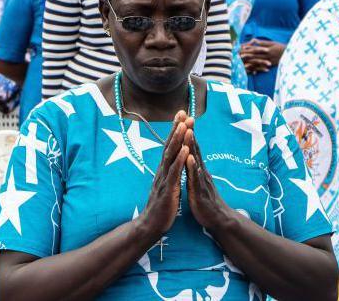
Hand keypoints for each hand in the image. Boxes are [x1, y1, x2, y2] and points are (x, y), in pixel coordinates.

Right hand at [137, 111, 190, 240]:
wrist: (151, 225)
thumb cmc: (161, 206)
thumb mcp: (167, 185)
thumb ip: (169, 172)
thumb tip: (173, 160)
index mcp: (164, 169)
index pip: (170, 146)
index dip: (176, 130)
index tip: (182, 115)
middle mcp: (162, 170)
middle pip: (170, 146)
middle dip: (177, 129)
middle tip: (184, 113)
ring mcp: (164, 179)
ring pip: (171, 156)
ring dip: (178, 140)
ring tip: (185, 126)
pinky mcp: (167, 190)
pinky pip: (174, 173)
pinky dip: (180, 161)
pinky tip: (186, 151)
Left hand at [185, 127, 232, 231]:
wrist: (217, 219)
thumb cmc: (205, 200)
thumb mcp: (197, 180)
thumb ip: (193, 168)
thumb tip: (188, 155)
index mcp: (197, 168)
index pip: (191, 147)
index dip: (186, 132)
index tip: (181, 117)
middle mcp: (200, 170)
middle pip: (194, 148)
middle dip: (189, 132)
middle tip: (186, 116)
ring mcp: (201, 180)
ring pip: (195, 160)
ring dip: (191, 146)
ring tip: (187, 131)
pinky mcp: (200, 192)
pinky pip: (195, 178)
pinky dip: (192, 167)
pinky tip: (189, 158)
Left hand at [240, 39, 285, 73]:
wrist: (292, 54)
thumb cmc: (282, 47)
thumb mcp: (273, 43)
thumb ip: (263, 43)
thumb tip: (254, 39)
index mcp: (267, 49)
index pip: (256, 49)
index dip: (249, 48)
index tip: (242, 48)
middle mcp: (267, 55)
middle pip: (256, 56)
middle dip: (247, 56)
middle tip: (240, 56)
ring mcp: (269, 61)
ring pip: (259, 63)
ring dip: (251, 64)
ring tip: (244, 65)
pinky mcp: (272, 65)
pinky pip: (264, 68)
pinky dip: (259, 70)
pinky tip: (253, 72)